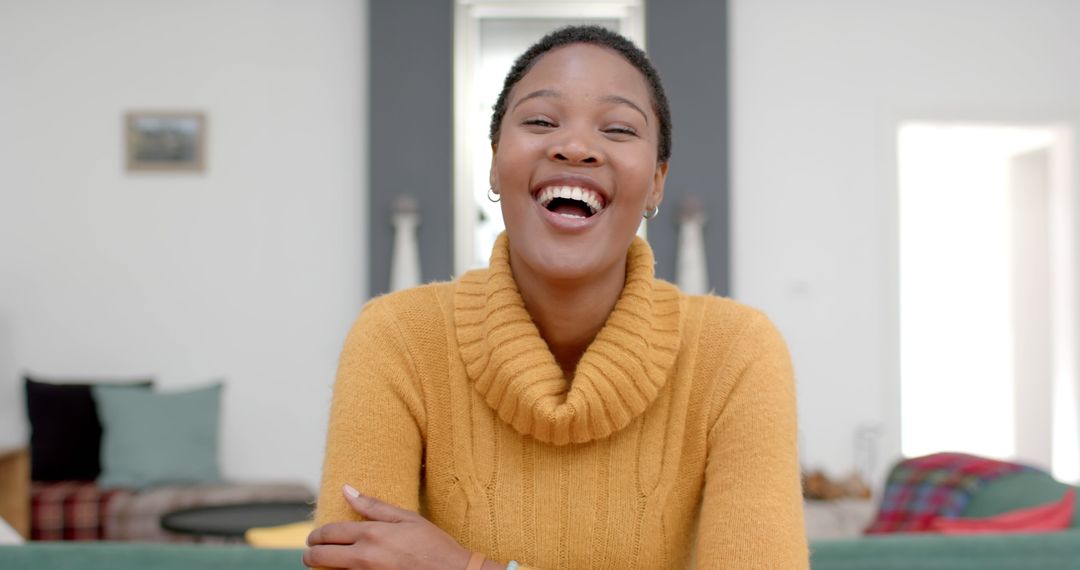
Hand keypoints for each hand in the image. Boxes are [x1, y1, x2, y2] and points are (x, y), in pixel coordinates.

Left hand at [303, 485, 471, 569]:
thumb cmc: (434, 546)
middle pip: (320, 558)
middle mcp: (364, 558)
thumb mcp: (407, 519)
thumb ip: (373, 505)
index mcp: (372, 534)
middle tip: (311, 554)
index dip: (316, 536)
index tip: (313, 538)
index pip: (329, 533)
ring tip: (331, 564)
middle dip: (311, 555)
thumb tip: (346, 490)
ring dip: (327, 569)